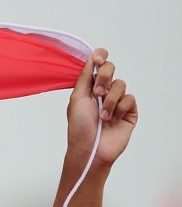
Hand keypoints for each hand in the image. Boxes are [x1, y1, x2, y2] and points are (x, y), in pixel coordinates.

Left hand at [66, 48, 137, 167]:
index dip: (100, 57)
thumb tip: (91, 58)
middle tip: (97, 92)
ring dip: (109, 100)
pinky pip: (130, 99)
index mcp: (89, 87)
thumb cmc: (79, 128)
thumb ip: (84, 77)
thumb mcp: (77, 99)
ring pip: (120, 84)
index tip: (98, 58)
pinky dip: (120, 108)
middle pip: (111, 68)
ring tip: (102, 116)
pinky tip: (112, 120)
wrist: (90, 148)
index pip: (98, 65)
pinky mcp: (129, 111)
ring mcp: (117, 101)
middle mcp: (104, 91)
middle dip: (104, 78)